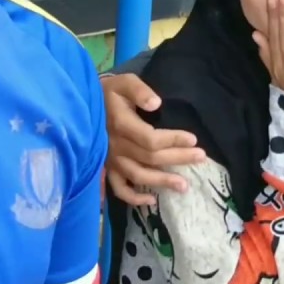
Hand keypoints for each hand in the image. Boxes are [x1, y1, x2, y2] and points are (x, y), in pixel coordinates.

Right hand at [102, 74, 206, 205]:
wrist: (81, 105)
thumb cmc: (108, 92)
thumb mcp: (124, 82)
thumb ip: (139, 90)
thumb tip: (156, 103)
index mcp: (121, 124)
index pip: (151, 138)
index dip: (173, 140)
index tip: (193, 139)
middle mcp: (116, 146)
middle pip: (150, 158)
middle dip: (178, 158)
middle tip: (201, 158)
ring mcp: (110, 160)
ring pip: (138, 175)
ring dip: (162, 182)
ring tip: (184, 185)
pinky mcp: (106, 168)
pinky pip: (118, 188)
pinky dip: (133, 198)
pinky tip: (152, 200)